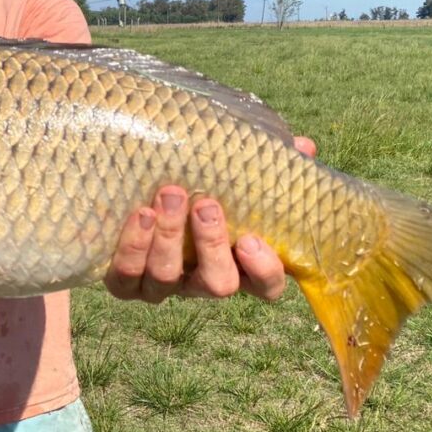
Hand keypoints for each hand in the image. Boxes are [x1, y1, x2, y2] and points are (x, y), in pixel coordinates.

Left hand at [104, 136, 316, 302]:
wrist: (136, 194)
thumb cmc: (199, 186)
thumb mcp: (234, 175)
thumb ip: (269, 164)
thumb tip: (304, 146)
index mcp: (238, 263)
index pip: (266, 286)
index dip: (263, 270)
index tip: (252, 238)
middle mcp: (202, 281)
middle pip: (217, 284)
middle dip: (212, 244)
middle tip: (205, 204)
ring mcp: (164, 285)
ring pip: (167, 278)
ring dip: (169, 238)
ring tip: (168, 196)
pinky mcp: (126, 283)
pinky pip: (127, 278)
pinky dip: (133, 248)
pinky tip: (139, 215)